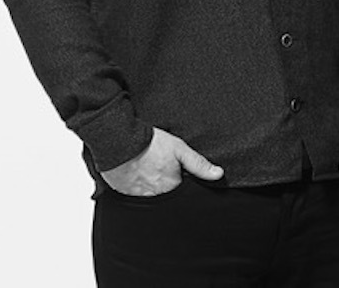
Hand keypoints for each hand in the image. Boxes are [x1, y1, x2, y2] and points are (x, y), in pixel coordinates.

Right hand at [99, 127, 222, 195]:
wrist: (120, 141)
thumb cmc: (150, 143)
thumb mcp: (179, 149)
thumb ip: (198, 164)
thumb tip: (218, 174)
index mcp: (171, 186)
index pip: (182, 191)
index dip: (181, 181)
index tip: (177, 172)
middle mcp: (156, 195)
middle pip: (166, 194)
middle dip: (166, 185)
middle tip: (160, 169)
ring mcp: (138, 196)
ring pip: (151, 196)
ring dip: (151, 187)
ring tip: (149, 171)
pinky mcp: (123, 193)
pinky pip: (134, 195)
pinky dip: (137, 188)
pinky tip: (137, 174)